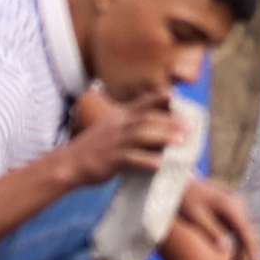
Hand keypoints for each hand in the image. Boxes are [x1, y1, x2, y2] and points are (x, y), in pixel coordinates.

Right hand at [56, 83, 186, 188]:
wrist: (68, 164)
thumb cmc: (93, 148)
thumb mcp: (110, 128)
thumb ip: (129, 124)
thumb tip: (155, 127)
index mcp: (118, 116)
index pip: (142, 104)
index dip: (158, 99)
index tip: (175, 95)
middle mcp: (118, 126)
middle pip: (147, 119)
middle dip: (170, 121)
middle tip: (190, 127)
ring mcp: (114, 142)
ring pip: (142, 136)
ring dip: (164, 137)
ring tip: (182, 142)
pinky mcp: (111, 159)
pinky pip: (131, 158)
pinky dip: (146, 160)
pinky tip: (160, 164)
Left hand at [188, 178, 259, 259]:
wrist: (179, 182)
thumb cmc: (184, 200)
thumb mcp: (194, 217)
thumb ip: (211, 232)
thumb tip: (225, 250)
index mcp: (230, 206)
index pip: (245, 232)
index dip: (253, 249)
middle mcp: (238, 204)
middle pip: (248, 234)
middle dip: (244, 255)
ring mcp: (237, 205)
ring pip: (244, 232)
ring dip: (241, 249)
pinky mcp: (232, 207)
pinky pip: (239, 227)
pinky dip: (237, 241)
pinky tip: (232, 254)